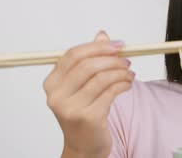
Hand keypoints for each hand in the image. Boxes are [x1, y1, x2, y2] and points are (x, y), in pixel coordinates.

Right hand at [43, 31, 134, 157]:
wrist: (84, 146)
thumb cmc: (84, 112)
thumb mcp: (83, 85)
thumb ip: (90, 59)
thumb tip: (102, 34)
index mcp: (52, 83)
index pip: (73, 55)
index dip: (98, 46)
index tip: (118, 44)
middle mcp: (56, 96)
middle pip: (88, 65)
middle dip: (112, 59)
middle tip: (127, 60)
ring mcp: (71, 108)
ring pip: (101, 78)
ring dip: (121, 72)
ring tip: (129, 73)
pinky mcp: (88, 118)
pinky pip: (111, 92)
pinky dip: (123, 84)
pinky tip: (127, 84)